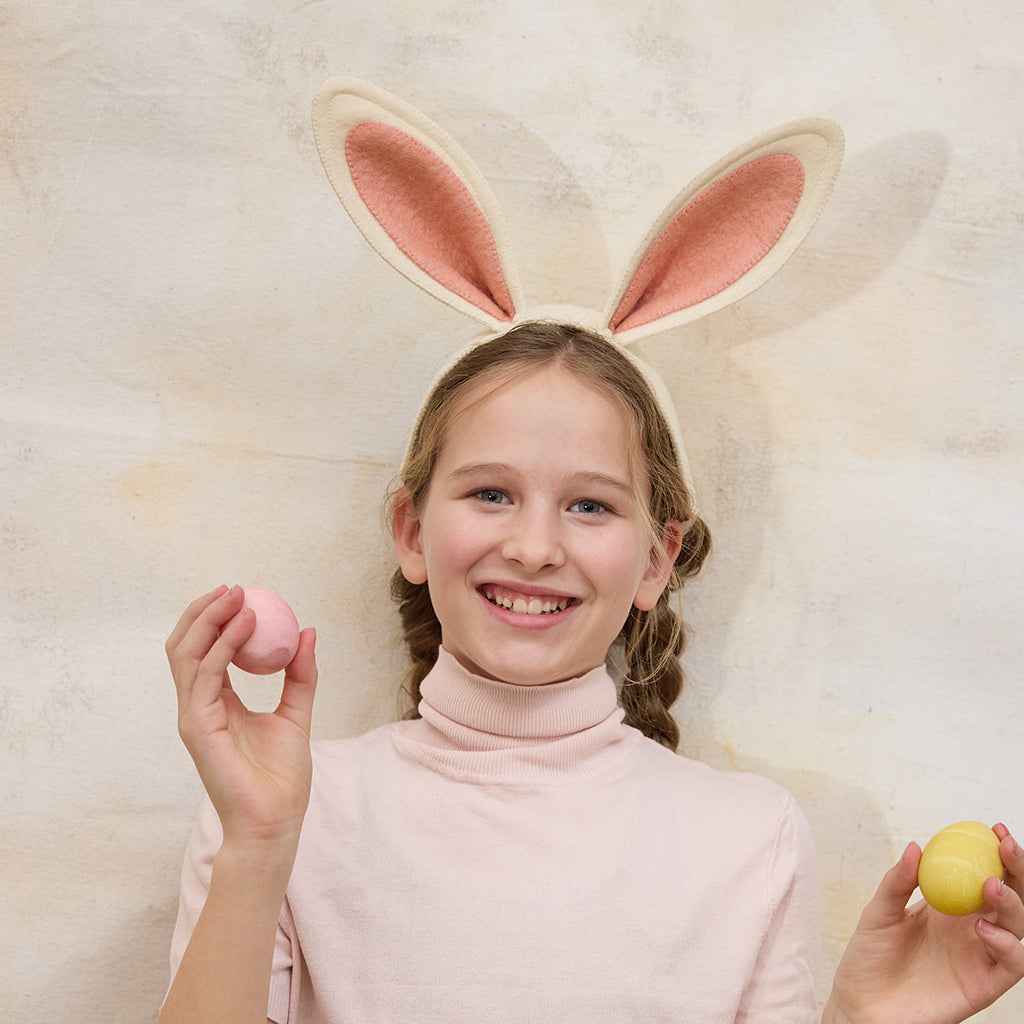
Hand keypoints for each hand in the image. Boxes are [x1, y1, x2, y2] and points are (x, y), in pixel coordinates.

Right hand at [166, 585, 317, 852]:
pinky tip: (245, 627)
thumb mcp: (297, 712)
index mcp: (218, 702)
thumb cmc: (282, 776)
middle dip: (204, 612)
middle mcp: (200, 705)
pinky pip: (204, 675)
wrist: (277, 818)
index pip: (204, 650)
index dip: (215, 619)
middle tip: (233, 588)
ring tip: (238, 599)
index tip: (241, 594)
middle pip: (186, 646)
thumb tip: (308, 632)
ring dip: (210, 620)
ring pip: (187, 654)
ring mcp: (194, 715)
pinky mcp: (196, 726)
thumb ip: (300, 674)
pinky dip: (221, 646)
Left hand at [825, 824, 1023, 1023]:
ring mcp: (979, 956)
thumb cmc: (868, 958)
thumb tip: (916, 846)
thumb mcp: (878, 912)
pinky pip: (1011, 966)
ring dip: (1013, 904)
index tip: (994, 829)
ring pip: (1017, 927)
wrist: (862, 1007)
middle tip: (1007, 846)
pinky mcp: (983, 986)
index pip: (981, 873)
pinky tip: (983, 931)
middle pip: (1009, 896)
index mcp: (948, 905)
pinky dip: (1008, 947)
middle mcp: (971, 928)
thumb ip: (898, 881)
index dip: (994, 852)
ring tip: (989, 888)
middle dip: (1016, 870)